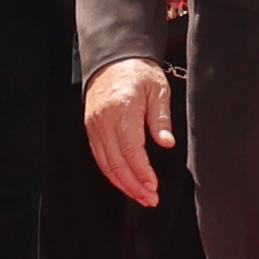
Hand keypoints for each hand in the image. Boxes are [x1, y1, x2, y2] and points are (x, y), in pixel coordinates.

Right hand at [83, 57, 174, 208]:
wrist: (113, 59)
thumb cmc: (138, 72)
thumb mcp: (158, 89)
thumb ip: (161, 119)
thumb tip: (167, 143)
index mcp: (122, 110)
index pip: (130, 150)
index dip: (141, 172)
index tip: (153, 187)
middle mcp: (103, 121)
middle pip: (115, 163)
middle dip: (133, 186)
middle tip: (150, 199)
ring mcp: (94, 126)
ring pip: (105, 164)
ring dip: (123, 184)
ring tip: (140, 197)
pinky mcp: (91, 129)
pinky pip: (99, 157)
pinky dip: (112, 173)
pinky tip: (125, 183)